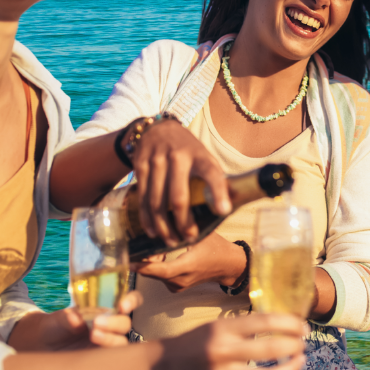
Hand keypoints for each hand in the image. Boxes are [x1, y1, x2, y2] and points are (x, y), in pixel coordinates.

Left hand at [8, 291, 142, 351]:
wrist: (43, 348)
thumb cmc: (54, 328)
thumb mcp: (58, 320)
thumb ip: (68, 318)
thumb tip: (75, 317)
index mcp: (106, 310)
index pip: (128, 302)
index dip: (131, 301)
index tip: (123, 305)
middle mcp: (111, 327)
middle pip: (125, 324)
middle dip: (114, 323)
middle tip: (97, 323)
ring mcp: (108, 344)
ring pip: (121, 342)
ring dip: (111, 339)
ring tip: (93, 336)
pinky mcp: (103, 361)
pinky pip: (113, 361)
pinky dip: (108, 358)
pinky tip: (94, 356)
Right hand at [130, 118, 230, 242]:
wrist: (157, 129)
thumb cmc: (188, 150)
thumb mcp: (205, 157)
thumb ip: (215, 179)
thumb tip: (230, 205)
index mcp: (200, 155)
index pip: (212, 174)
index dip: (219, 193)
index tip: (224, 211)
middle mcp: (178, 157)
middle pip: (178, 196)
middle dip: (183, 222)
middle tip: (188, 239)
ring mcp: (156, 161)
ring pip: (156, 201)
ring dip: (163, 226)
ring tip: (171, 241)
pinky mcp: (140, 166)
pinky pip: (142, 198)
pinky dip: (147, 218)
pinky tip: (153, 231)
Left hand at [138, 232, 247, 291]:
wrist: (229, 266)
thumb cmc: (217, 247)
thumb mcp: (203, 233)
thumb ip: (184, 227)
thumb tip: (166, 214)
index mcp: (189, 266)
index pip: (162, 270)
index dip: (144, 266)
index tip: (129, 260)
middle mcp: (181, 280)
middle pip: (154, 272)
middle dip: (145, 259)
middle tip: (140, 246)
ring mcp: (178, 286)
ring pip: (155, 275)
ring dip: (150, 262)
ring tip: (156, 249)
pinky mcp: (176, 287)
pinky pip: (159, 277)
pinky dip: (156, 267)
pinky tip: (162, 255)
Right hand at [153, 313, 307, 369]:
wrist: (163, 368)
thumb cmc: (196, 342)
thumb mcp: (218, 326)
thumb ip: (246, 327)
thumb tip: (285, 326)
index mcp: (223, 330)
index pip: (264, 322)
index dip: (290, 323)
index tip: (303, 326)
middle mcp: (223, 354)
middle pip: (270, 349)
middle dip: (294, 345)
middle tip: (302, 343)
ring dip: (291, 369)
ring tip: (300, 360)